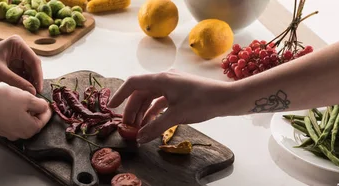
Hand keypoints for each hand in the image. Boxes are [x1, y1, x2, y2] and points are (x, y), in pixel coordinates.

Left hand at [0, 35, 42, 94]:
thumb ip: (17, 81)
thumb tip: (33, 91)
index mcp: (17, 44)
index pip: (34, 60)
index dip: (38, 75)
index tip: (39, 89)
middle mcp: (18, 50)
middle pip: (33, 67)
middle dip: (34, 80)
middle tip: (36, 95)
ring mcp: (15, 59)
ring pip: (28, 73)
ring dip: (30, 83)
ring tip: (30, 96)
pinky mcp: (11, 68)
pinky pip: (21, 77)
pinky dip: (23, 85)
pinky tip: (24, 93)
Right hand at [0, 83, 50, 140]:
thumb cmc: (4, 100)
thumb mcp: (28, 98)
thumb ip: (41, 105)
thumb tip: (45, 107)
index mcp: (30, 129)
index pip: (45, 118)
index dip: (46, 108)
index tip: (45, 100)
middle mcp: (21, 135)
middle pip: (34, 121)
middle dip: (34, 109)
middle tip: (32, 97)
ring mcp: (9, 133)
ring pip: (23, 121)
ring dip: (24, 111)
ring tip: (20, 99)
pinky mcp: (0, 129)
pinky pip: (12, 121)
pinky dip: (14, 113)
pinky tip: (10, 103)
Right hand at [107, 70, 231, 143]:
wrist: (227, 98)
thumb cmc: (203, 102)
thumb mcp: (177, 116)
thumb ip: (155, 127)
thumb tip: (140, 138)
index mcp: (161, 79)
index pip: (133, 83)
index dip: (120, 94)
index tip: (111, 107)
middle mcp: (164, 79)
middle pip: (140, 92)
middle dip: (132, 109)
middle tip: (127, 126)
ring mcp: (172, 85)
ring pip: (150, 97)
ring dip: (142, 111)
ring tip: (137, 128)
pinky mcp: (179, 91)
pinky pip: (160, 100)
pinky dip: (154, 111)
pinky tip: (150, 123)